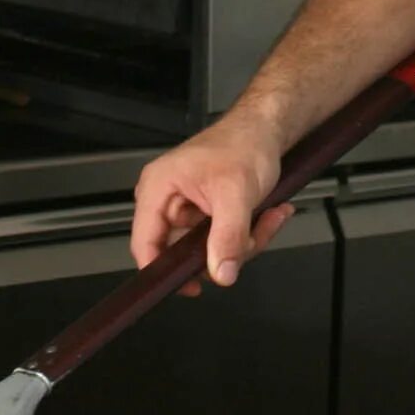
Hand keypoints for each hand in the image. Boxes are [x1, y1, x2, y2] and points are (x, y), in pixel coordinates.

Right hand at [131, 115, 290, 293]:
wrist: (266, 128)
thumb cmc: (245, 142)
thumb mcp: (236, 193)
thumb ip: (227, 236)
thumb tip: (220, 272)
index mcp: (158, 188)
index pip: (145, 243)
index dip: (162, 271)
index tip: (189, 286)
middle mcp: (167, 200)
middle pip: (183, 252)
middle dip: (223, 251)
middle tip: (249, 238)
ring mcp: (188, 209)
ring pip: (209, 250)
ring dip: (244, 241)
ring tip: (267, 216)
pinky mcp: (208, 214)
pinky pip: (224, 240)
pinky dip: (249, 233)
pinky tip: (268, 213)